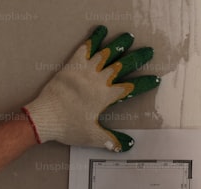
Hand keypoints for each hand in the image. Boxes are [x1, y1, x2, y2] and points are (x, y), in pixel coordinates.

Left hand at [22, 25, 160, 151]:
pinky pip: (85, 48)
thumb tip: (128, 146)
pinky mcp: (72, 65)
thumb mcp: (91, 136)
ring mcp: (85, 70)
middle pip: (123, 65)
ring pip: (106, 53)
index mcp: (106, 96)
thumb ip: (110, 140)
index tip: (155, 79)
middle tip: (149, 51)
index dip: (144, 83)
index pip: (131, 87)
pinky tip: (101, 30)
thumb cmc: (68, 127)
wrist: (45, 116)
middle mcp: (99, 80)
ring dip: (119, 44)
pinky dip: (94, 38)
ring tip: (130, 36)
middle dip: (138, 57)